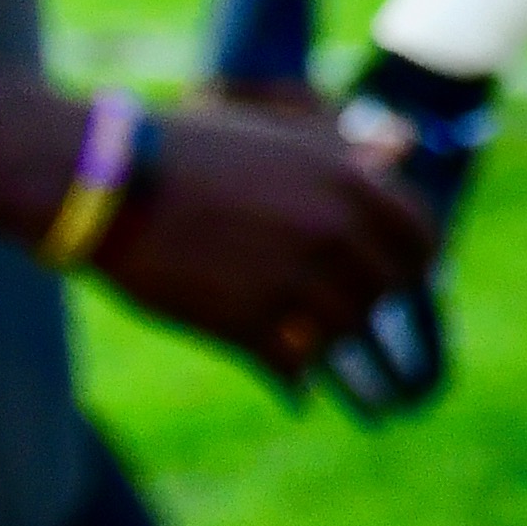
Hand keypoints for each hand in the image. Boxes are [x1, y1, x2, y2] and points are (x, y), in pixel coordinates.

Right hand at [92, 101, 440, 386]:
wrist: (106, 183)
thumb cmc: (191, 152)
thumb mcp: (281, 135)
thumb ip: (344, 148)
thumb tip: (403, 145)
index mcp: (350, 182)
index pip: (420, 238)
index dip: (416, 262)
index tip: (404, 278)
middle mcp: (332, 231)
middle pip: (384, 291)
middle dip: (370, 303)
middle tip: (352, 314)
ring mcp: (291, 279)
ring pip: (343, 332)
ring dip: (330, 340)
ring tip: (312, 343)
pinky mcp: (244, 322)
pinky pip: (293, 365)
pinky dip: (296, 380)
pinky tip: (295, 390)